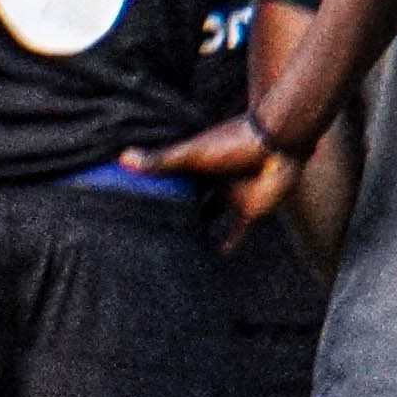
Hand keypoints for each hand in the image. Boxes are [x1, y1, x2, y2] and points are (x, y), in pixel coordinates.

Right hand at [124, 114, 299, 227]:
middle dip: (174, 210)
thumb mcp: (191, 154)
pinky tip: (219, 254)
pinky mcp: (249, 208)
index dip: (154, 191)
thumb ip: (159, 160)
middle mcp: (211, 179)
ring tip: (177, 244)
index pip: (170, 180)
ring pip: (210, 214)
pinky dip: (230, 241)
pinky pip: (238, 229)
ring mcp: (230, 194)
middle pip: (189, 199)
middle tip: (150, 229)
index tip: (132, 203)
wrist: (276, 143)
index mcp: (196, 164)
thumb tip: (121, 158)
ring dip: (199, 227)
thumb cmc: (233, 142)